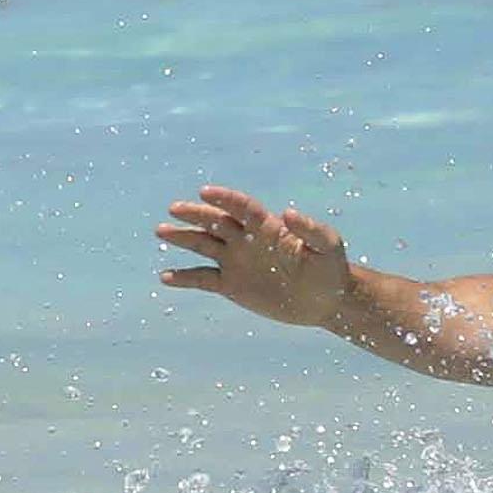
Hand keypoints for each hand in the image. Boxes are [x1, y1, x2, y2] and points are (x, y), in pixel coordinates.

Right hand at [157, 183, 349, 325]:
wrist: (324, 300)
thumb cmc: (330, 269)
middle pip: (216, 222)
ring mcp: (235, 261)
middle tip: (174, 209)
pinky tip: (166, 277)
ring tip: (162, 231)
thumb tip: (288, 212)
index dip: (225, 200)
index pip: (242, 208)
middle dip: (196, 215)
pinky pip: (203, 279)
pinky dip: (185, 278)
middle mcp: (246, 239)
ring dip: (183, 238)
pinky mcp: (230, 285)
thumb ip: (311, 229)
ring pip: (203, 245)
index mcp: (267, 226)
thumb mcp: (328, 247)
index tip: (206, 193)